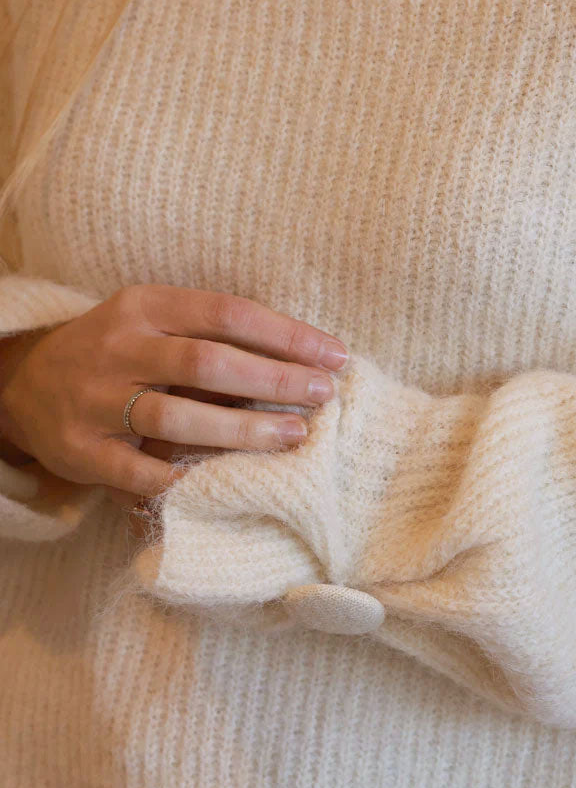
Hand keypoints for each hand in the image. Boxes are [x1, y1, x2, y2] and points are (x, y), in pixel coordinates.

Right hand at [0, 284, 348, 536]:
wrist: (27, 383)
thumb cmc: (119, 351)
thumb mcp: (156, 322)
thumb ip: (212, 335)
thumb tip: (303, 359)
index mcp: (146, 305)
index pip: (228, 312)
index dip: (287, 335)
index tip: (334, 355)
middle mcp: (119, 347)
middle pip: (208, 361)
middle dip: (274, 380)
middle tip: (322, 395)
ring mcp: (96, 400)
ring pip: (177, 416)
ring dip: (243, 430)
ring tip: (293, 436)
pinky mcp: (82, 451)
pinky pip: (141, 472)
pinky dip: (187, 478)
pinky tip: (230, 481)